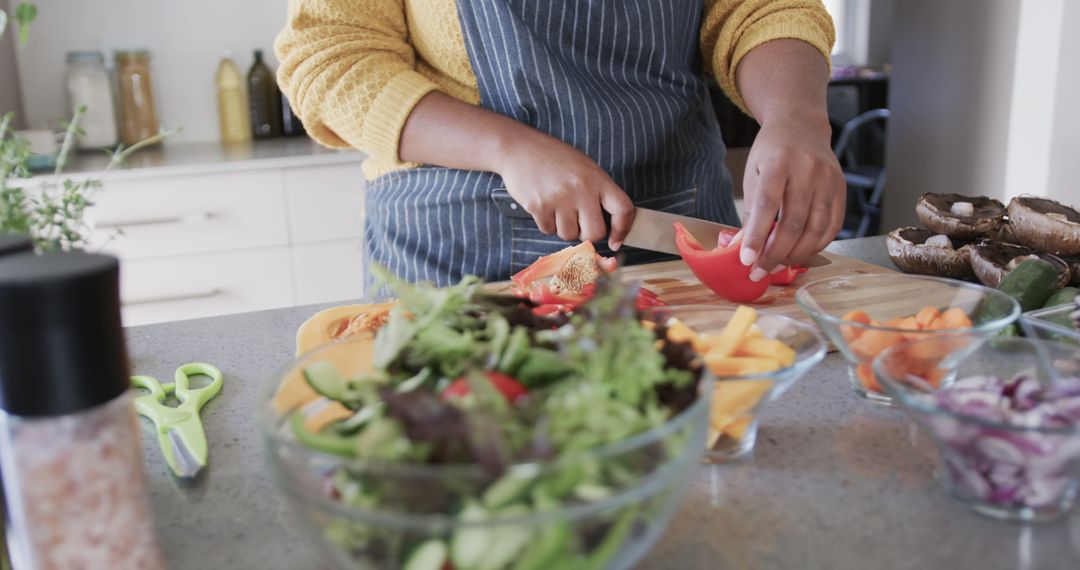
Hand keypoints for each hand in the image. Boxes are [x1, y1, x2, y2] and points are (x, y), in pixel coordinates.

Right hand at [496, 131, 633, 247]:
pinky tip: (544, 206)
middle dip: (586, 233)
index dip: (622, 229)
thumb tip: (609, 222)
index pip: (622, 209)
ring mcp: (559, 198)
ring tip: (557, 207)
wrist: (519, 148)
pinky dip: (547, 223)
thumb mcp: (584, 167)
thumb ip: (598, 191)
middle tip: (578, 222)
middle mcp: (581, 189)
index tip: (616, 241)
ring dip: (564, 227)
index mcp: (597, 178)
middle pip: (595, 233)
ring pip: (569, 235)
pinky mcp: (539, 207)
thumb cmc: (553, 158)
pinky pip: (549, 230)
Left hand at [739, 112, 844, 280]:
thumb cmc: (771, 153)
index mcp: (778, 162)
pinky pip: (832, 225)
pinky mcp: (841, 188)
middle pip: (794, 221)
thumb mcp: (753, 174)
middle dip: (775, 253)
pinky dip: (817, 244)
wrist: (801, 126)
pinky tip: (800, 253)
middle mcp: (806, 169)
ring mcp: (828, 179)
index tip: (746, 259)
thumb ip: (750, 211)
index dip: (757, 235)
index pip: (767, 204)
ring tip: (778, 266)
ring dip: (796, 254)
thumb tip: (744, 249)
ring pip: (816, 228)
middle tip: (760, 271)